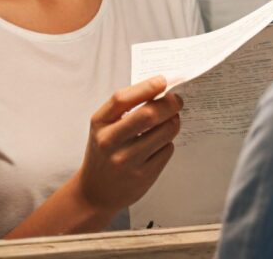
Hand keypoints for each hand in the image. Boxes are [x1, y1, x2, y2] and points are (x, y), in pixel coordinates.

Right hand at [74, 76, 181, 214]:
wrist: (95, 192)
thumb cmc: (103, 151)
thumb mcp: (104, 126)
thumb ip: (125, 108)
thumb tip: (158, 89)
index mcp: (100, 123)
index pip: (122, 99)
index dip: (146, 87)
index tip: (162, 80)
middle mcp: (111, 142)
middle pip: (148, 115)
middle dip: (169, 104)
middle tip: (177, 100)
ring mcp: (127, 161)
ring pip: (164, 133)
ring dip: (173, 122)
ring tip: (171, 119)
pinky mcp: (143, 176)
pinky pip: (167, 150)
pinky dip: (168, 142)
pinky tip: (160, 143)